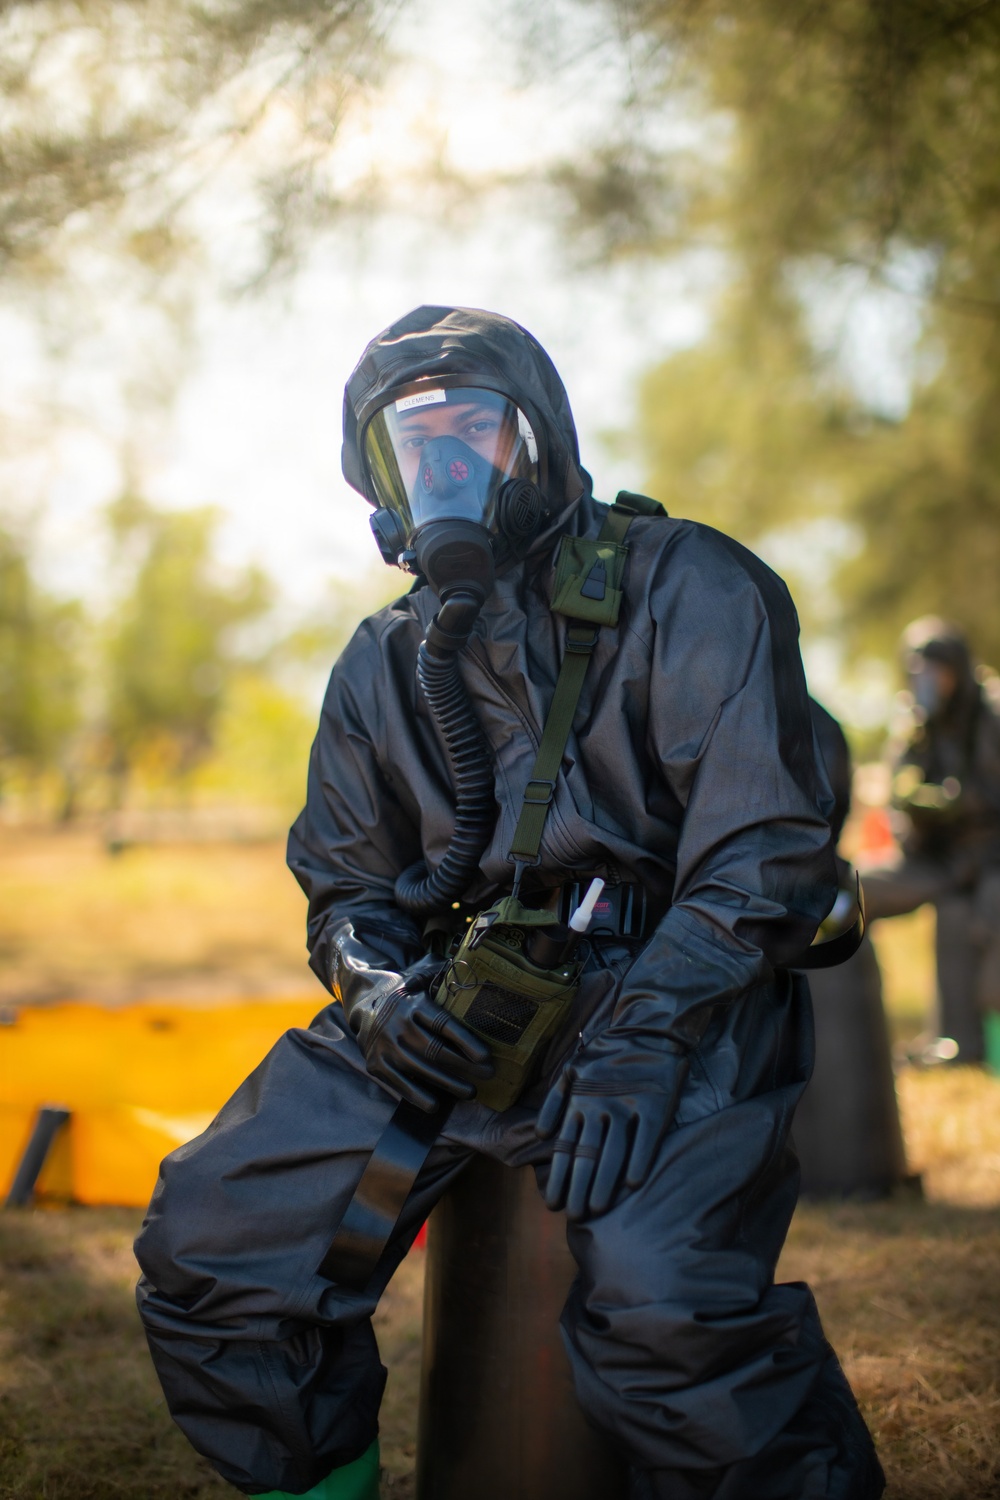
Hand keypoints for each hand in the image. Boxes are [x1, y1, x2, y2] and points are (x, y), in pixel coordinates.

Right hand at [330, 919, 493, 1112]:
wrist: (364, 1004)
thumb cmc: (405, 994)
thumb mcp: (419, 979)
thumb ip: (441, 976)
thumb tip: (471, 967)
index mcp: (413, 1003)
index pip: (443, 1024)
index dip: (466, 1041)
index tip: (486, 1056)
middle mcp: (398, 1024)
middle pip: (435, 1050)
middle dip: (465, 1066)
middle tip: (488, 1075)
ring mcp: (385, 1046)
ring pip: (421, 1070)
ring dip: (449, 1084)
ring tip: (471, 1092)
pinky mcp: (376, 1064)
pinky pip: (399, 1084)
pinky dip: (418, 1096)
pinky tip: (436, 1104)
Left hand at [536, 1031, 686, 1220]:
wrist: (645, 1030)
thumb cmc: (605, 1055)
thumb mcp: (571, 1071)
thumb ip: (554, 1102)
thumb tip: (540, 1136)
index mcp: (580, 1103)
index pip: (566, 1147)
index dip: (559, 1177)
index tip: (553, 1205)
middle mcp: (601, 1108)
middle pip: (588, 1154)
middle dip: (579, 1187)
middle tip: (574, 1215)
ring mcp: (628, 1106)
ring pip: (614, 1151)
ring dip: (605, 1181)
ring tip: (598, 1207)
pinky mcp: (655, 1105)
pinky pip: (646, 1137)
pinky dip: (639, 1159)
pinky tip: (633, 1183)